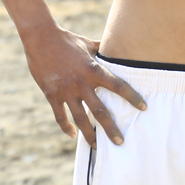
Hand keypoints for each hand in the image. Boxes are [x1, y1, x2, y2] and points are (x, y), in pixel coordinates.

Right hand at [24, 26, 146, 147]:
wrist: (40, 38)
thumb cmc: (67, 39)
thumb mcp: (88, 44)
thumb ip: (103, 50)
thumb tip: (118, 47)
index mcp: (94, 69)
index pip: (118, 85)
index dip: (132, 97)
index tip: (143, 107)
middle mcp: (81, 82)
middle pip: (100, 110)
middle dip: (111, 128)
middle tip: (120, 142)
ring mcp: (66, 90)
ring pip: (80, 118)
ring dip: (89, 134)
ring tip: (98, 147)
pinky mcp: (52, 94)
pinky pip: (60, 116)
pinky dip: (67, 127)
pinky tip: (73, 135)